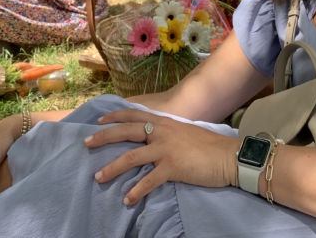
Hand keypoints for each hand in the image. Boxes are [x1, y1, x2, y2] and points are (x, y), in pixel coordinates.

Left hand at [84, 109, 239, 204]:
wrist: (228, 156)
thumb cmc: (208, 146)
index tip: (99, 121)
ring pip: (131, 157)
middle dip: (103, 137)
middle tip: (86, 143)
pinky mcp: (172, 166)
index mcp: (165, 122)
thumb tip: (153, 137)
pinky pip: (149, 180)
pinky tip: (127, 199)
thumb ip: (167, 133)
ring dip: (112, 168)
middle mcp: (162, 131)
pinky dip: (136, 191)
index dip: (114, 117)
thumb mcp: (184, 132)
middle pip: (126, 131)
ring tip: (98, 178)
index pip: (134, 115)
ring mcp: (166, 148)